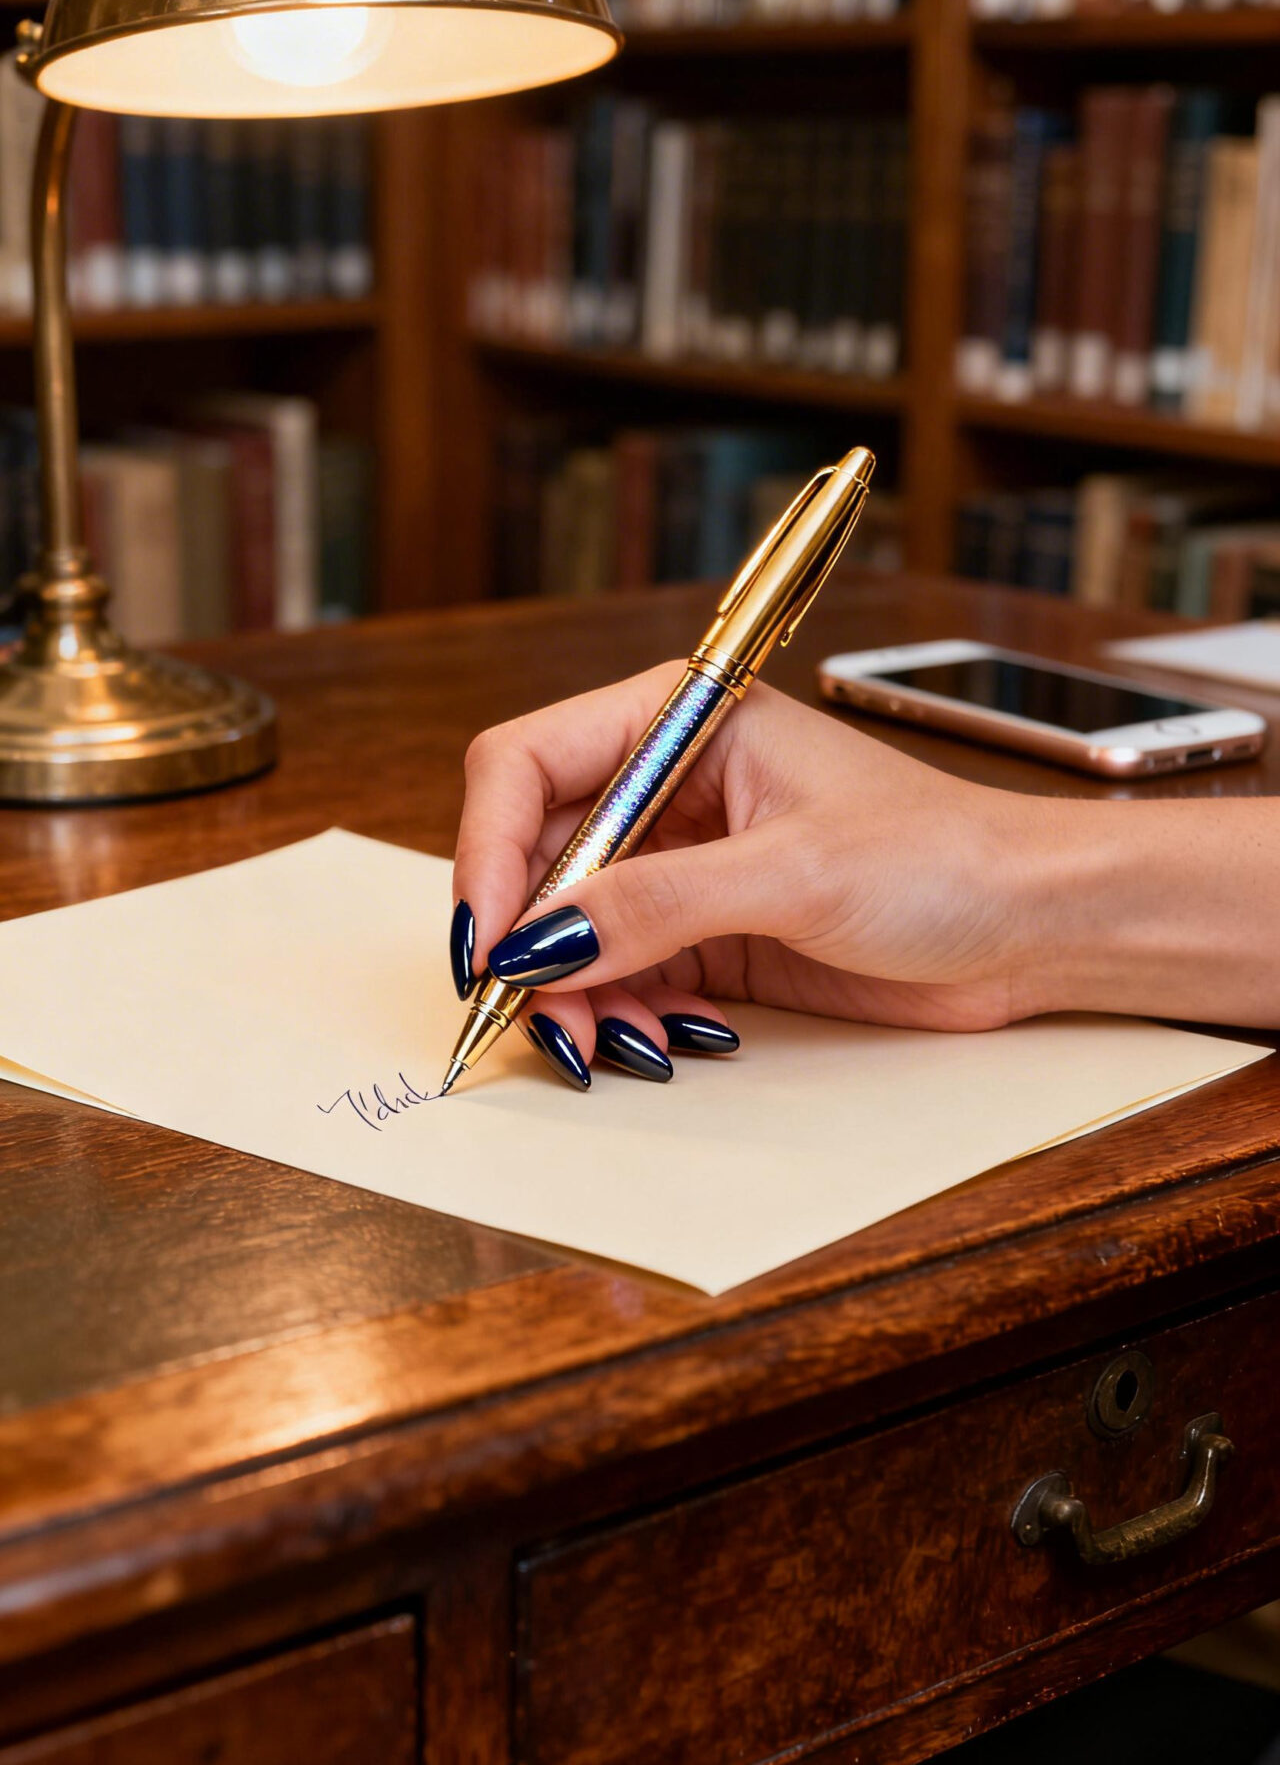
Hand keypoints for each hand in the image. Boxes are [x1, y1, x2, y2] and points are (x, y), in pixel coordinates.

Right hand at [451, 663, 1040, 1083]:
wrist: (1032, 925)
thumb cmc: (942, 857)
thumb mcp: (794, 873)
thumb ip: (656, 904)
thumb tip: (535, 944)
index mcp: (678, 723)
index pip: (525, 765)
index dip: (486, 849)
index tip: (487, 939)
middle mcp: (666, 789)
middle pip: (535, 859)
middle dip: (529, 944)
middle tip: (538, 1017)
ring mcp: (684, 866)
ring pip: (569, 931)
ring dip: (574, 994)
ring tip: (621, 1041)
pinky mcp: (707, 935)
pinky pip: (621, 976)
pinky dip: (622, 1015)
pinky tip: (667, 1039)